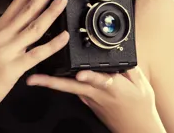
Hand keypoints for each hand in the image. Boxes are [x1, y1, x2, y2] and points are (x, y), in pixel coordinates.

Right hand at [0, 0, 68, 125]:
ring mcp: (8, 51)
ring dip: (51, 10)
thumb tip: (21, 20)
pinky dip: (52, 44)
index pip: (18, 0)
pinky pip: (37, 54)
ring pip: (34, 26)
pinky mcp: (13, 68)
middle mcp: (2, 36)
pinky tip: (64, 36)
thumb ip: (5, 32)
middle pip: (28, 8)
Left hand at [25, 67, 164, 132]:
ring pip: (68, 89)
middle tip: (34, 79)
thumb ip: (128, 65)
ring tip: (33, 78)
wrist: (136, 128)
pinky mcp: (88, 102)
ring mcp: (90, 99)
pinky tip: (48, 78)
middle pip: (71, 86)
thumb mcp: (140, 83)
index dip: (89, 76)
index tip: (80, 73)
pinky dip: (60, 83)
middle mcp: (97, 94)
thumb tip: (120, 48)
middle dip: (51, 82)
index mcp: (113, 87)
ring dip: (51, 83)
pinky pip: (73, 90)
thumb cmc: (140, 106)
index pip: (99, 80)